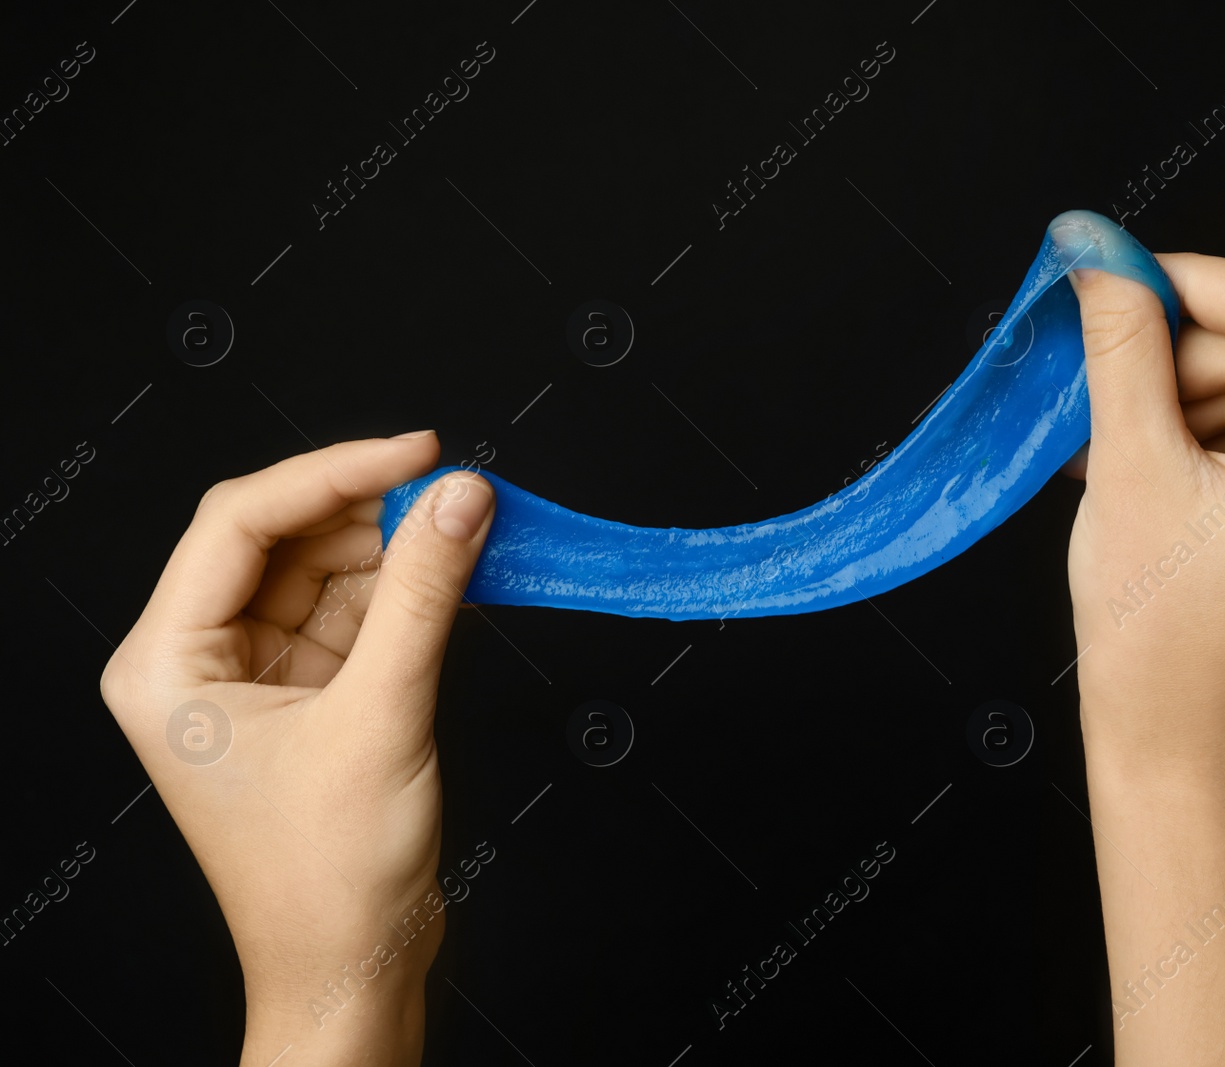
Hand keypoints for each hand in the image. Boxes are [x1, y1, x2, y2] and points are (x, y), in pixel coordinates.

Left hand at [98, 432, 494, 1065]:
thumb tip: (461, 498)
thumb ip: (424, 594)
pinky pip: (359, 613)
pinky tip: (458, 574)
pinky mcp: (309, 695)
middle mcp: (199, 661)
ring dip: (399, 549)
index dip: (333, 472)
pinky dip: (410, 592)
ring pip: (328, 571)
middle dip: (372, 511)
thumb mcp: (381, 715)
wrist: (354, 968)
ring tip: (471, 528)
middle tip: (457, 489)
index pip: (240, 523)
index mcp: (168, 664)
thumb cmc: (329, 878)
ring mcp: (255, 677)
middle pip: (284, 539)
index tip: (418, 451)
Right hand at [1063, 255, 1224, 778]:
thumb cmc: (1157, 640)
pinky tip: (1139, 466)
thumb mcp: (1128, 471)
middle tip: (1089, 387)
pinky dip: (1197, 440)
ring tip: (1106, 452)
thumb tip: (1099, 255)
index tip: (1112, 275)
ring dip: (1175, 404)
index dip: (1188, 281)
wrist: (1177, 747)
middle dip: (1172, 361)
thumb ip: (1121, 348)